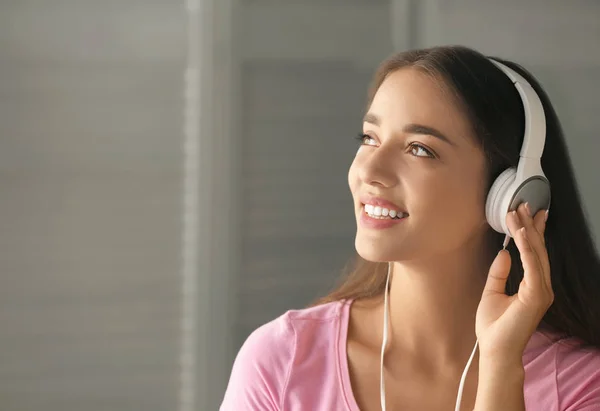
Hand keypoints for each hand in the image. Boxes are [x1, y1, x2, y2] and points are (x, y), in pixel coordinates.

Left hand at [475, 203, 553, 361]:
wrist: (495, 350)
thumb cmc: (494, 326)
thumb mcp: (492, 292)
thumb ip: (499, 272)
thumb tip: (504, 252)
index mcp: (533, 286)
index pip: (533, 254)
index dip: (530, 232)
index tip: (525, 213)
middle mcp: (541, 287)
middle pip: (537, 250)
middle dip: (530, 225)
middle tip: (523, 204)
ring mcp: (541, 291)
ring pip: (536, 254)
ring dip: (527, 231)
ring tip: (518, 212)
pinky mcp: (536, 295)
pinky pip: (532, 266)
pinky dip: (526, 248)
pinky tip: (521, 232)